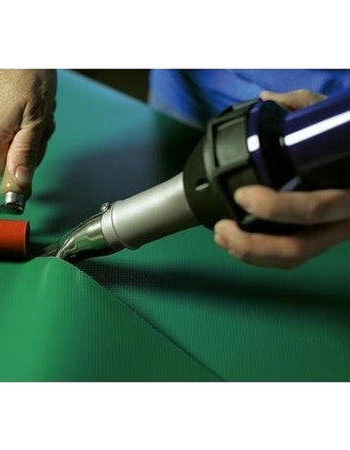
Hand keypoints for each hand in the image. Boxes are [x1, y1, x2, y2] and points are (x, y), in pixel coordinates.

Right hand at [0, 69, 55, 197]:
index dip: (28, 169)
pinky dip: (29, 119)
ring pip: (19, 142)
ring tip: (38, 106)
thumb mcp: (35, 119)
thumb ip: (27, 153)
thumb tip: (20, 184)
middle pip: (16, 158)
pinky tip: (32, 102)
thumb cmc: (27, 75)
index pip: (8, 175)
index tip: (39, 145)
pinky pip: (15, 128)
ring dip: (36, 129)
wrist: (13, 43)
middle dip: (36, 143)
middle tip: (42, 119)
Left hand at [213, 89, 349, 268]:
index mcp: (346, 188)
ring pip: (293, 259)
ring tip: (221, 237)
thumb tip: (266, 100)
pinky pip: (290, 258)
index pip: (315, 208)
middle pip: (300, 245)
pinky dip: (259, 256)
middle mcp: (342, 219)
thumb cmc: (345, 141)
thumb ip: (302, 106)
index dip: (276, 208)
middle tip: (222, 227)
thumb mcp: (331, 116)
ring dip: (250, 255)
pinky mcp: (319, 240)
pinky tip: (234, 244)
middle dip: (253, 242)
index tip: (241, 195)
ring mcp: (331, 234)